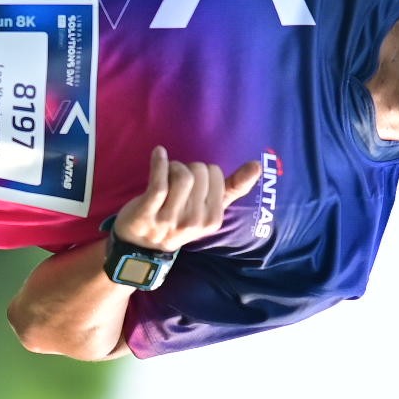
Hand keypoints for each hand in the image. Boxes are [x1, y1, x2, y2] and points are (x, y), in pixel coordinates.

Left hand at [113, 146, 259, 252]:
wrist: (141, 245)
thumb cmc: (178, 219)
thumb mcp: (208, 208)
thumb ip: (234, 187)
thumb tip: (258, 165)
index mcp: (212, 220)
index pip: (215, 174)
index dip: (203, 172)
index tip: (193, 183)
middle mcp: (193, 222)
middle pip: (198, 172)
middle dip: (187, 167)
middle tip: (177, 179)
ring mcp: (169, 220)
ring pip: (181, 175)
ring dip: (172, 166)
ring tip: (166, 173)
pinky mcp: (147, 214)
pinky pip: (158, 181)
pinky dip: (158, 162)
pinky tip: (158, 153)